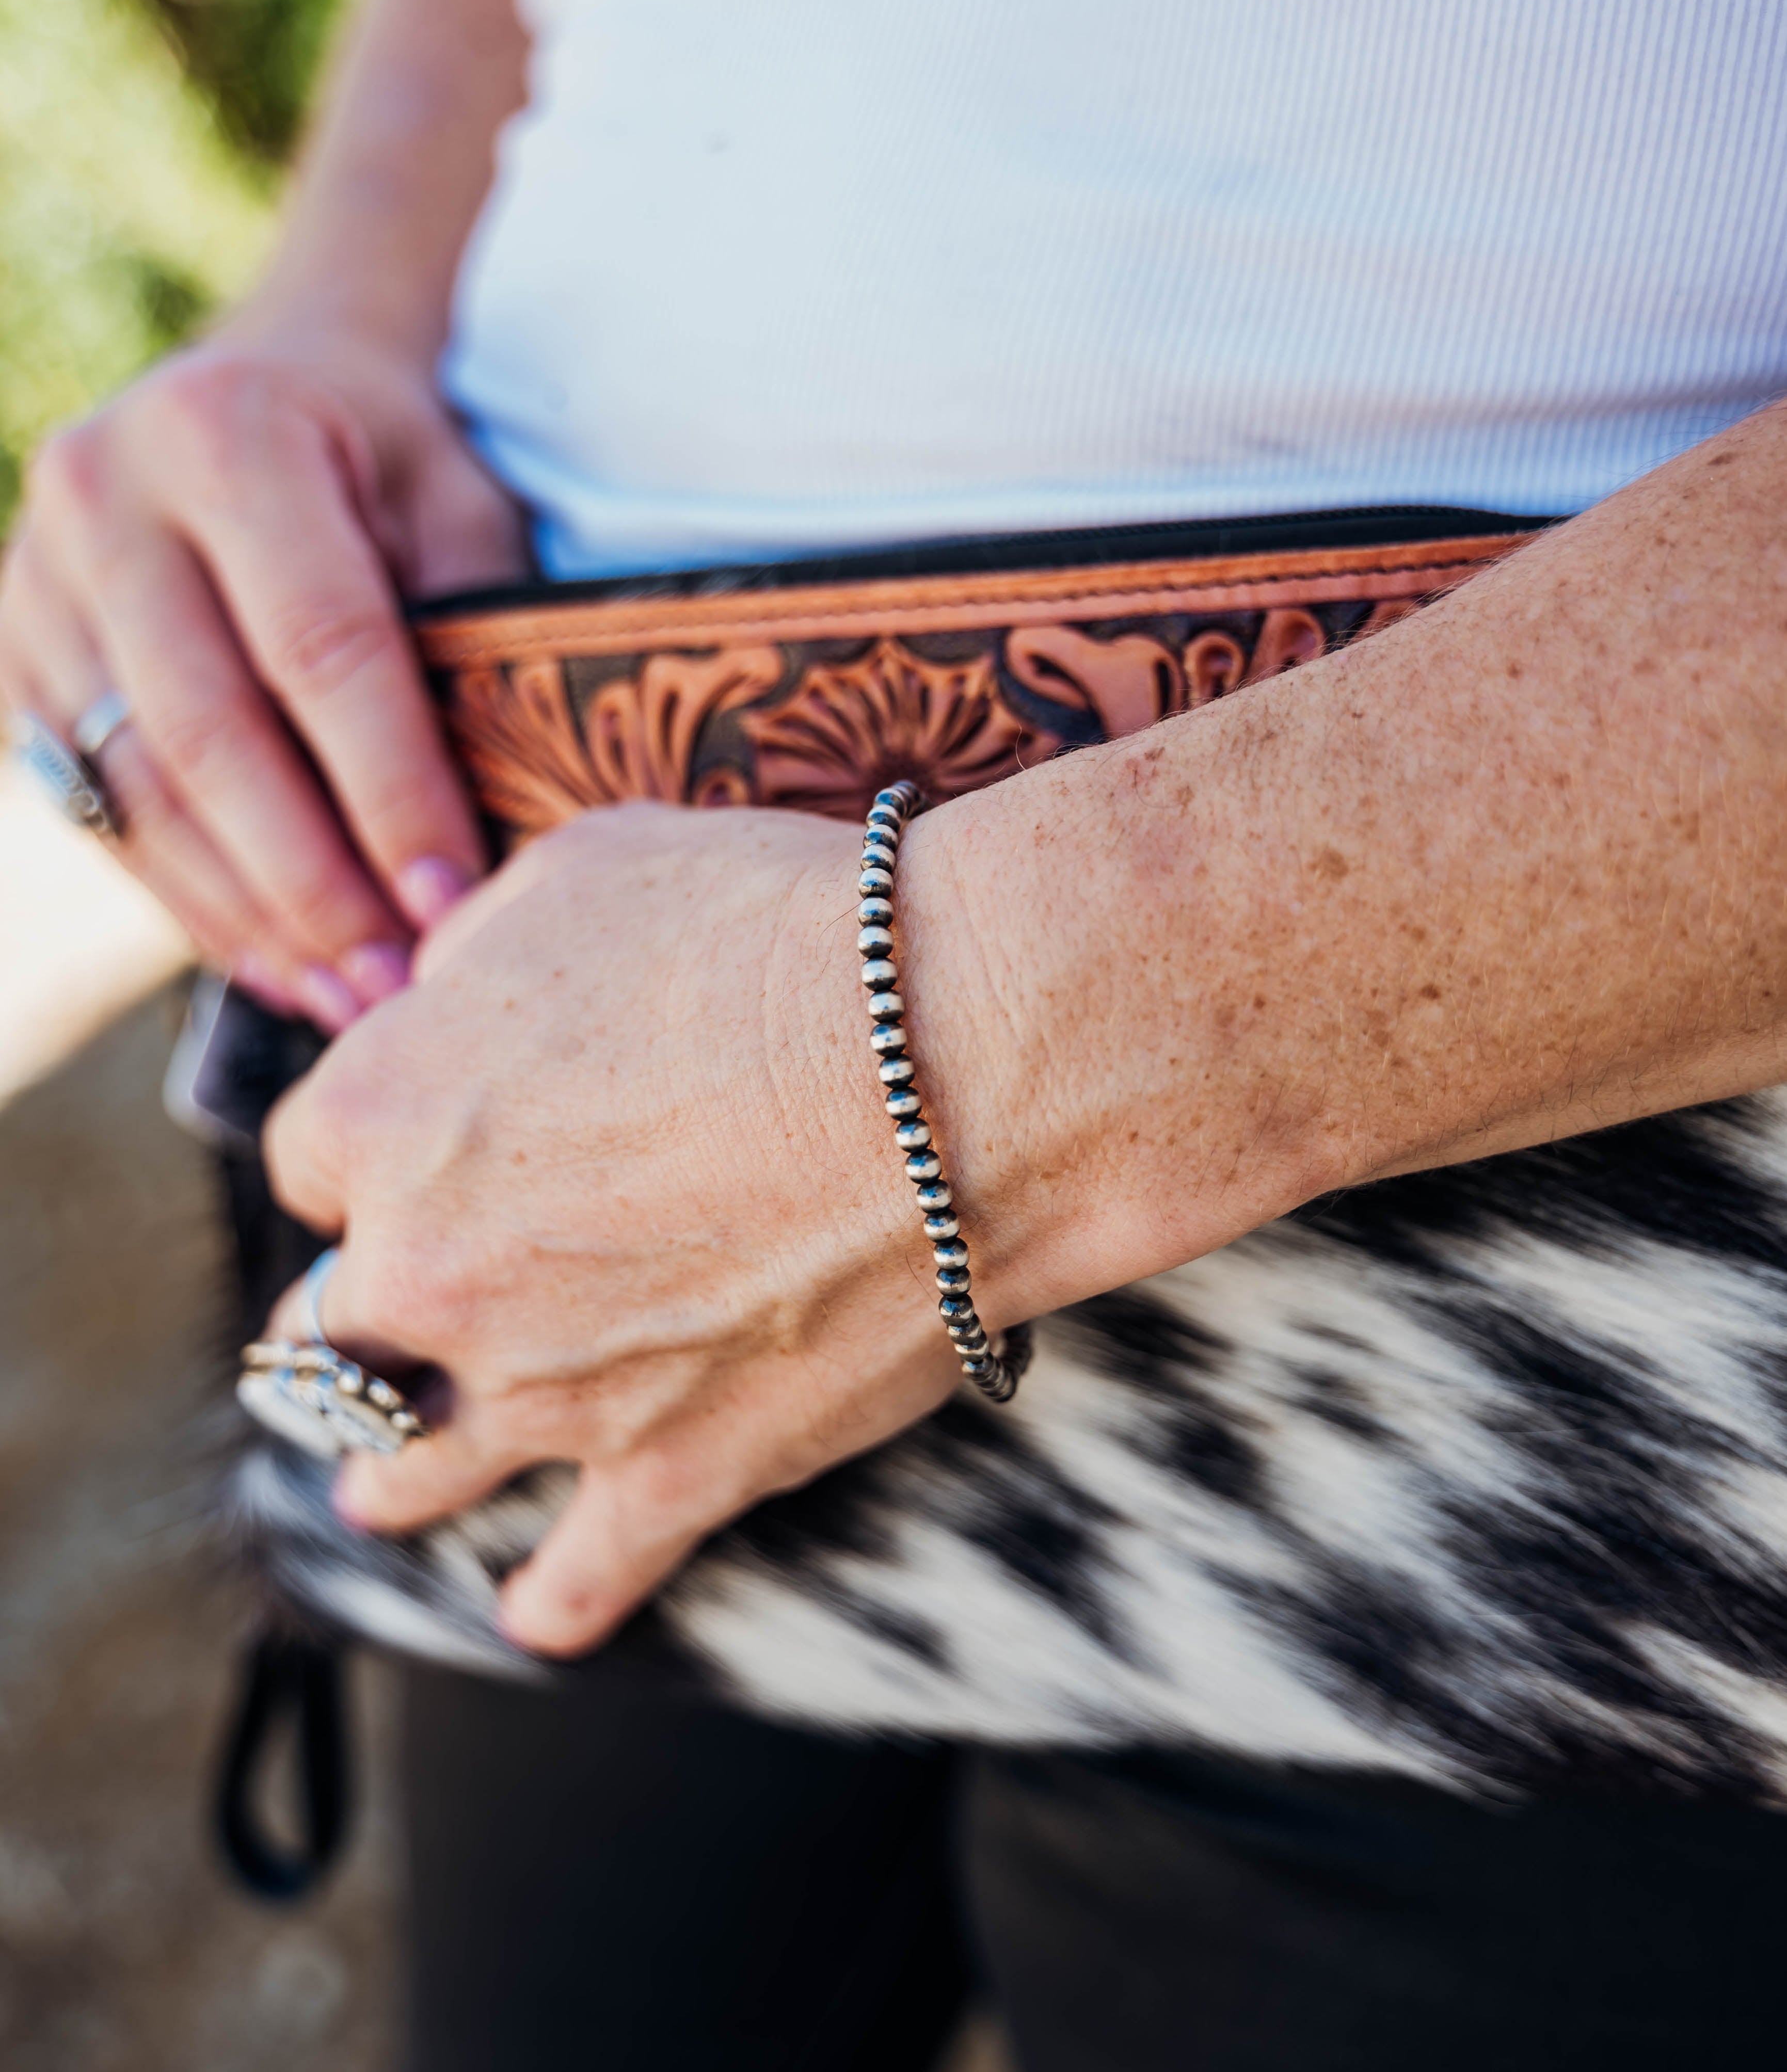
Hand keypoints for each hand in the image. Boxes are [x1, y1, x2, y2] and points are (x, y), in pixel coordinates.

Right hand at [0, 328, 525, 1027]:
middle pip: (211, 736)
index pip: (322, 650)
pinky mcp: (13, 658)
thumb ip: (472, 629)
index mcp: (228, 434)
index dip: (391, 791)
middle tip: (400, 990)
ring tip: (350, 1004)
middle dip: (314, 884)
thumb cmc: (389, 459)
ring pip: (139, 792)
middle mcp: (103, 498)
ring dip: (252, 918)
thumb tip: (507, 817)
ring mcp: (37, 582)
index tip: (456, 902)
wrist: (260, 389)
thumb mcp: (456, 501)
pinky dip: (196, 903)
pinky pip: (102, 811)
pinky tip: (281, 969)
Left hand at [262, 804, 985, 1653]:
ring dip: (390, 1467)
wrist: (955, 1058)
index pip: (313, 1160)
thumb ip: (477, 954)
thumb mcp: (586, 873)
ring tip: (381, 1481)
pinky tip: (538, 1606)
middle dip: (368, 1307)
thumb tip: (448, 996)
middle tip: (415, 1299)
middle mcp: (433, 1270)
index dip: (376, 1149)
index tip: (435, 1143)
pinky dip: (555, 1596)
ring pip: (405, 1469)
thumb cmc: (778, 935)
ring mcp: (546, 1392)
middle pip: (334, 1324)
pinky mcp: (674, 1474)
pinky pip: (580, 1581)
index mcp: (386, 1114)